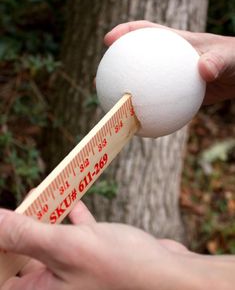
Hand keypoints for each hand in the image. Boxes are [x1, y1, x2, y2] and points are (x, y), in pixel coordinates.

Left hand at [0, 202, 233, 289]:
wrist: (171, 275)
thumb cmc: (123, 268)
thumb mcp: (67, 247)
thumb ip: (26, 235)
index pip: (4, 273)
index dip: (1, 245)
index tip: (6, 218)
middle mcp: (57, 288)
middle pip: (25, 254)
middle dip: (24, 224)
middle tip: (28, 200)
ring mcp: (77, 273)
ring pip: (52, 242)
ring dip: (49, 217)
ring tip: (44, 193)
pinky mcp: (95, 259)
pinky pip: (76, 236)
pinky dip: (74, 217)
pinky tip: (74, 200)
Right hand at [104, 21, 234, 104]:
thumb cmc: (233, 60)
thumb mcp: (228, 58)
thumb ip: (215, 61)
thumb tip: (203, 71)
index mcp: (173, 43)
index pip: (145, 31)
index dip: (124, 33)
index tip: (108, 40)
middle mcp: (165, 60)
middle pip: (133, 60)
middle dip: (113, 67)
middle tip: (98, 79)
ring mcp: (168, 78)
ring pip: (141, 85)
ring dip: (124, 93)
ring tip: (111, 107)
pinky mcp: (174, 95)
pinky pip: (156, 104)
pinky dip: (146, 112)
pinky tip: (140, 125)